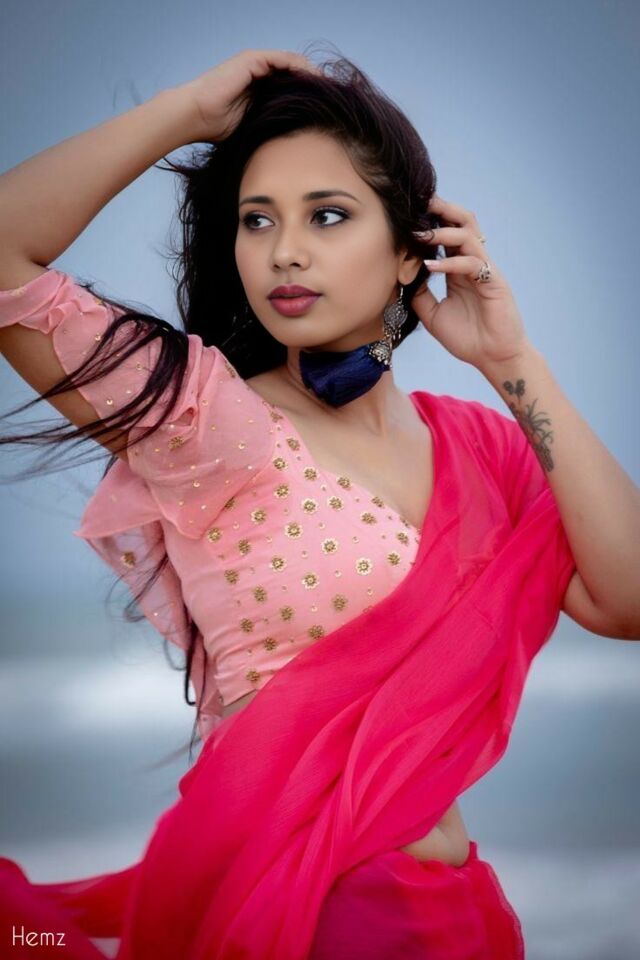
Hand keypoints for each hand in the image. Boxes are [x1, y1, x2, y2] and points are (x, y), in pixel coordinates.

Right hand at [178, 49, 321, 142]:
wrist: (196, 117)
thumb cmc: (217, 128)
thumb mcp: (253, 128)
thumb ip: (271, 126)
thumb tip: (294, 143)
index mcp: (259, 87)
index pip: (291, 85)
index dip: (309, 94)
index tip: (327, 107)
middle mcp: (259, 72)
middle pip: (295, 73)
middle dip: (315, 84)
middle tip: (335, 97)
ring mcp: (256, 63)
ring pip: (293, 64)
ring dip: (312, 75)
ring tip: (329, 88)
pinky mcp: (253, 60)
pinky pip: (284, 60)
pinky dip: (301, 68)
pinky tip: (314, 80)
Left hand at [410, 196, 531, 370]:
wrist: (493, 358)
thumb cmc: (467, 338)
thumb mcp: (433, 315)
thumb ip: (419, 295)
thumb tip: (400, 278)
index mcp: (459, 269)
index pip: (447, 235)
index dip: (431, 222)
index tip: (408, 215)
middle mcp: (473, 264)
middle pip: (464, 223)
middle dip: (443, 209)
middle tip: (419, 203)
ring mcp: (485, 271)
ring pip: (469, 236)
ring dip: (443, 232)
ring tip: (420, 234)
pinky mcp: (494, 283)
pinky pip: (472, 263)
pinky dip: (451, 262)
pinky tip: (431, 266)